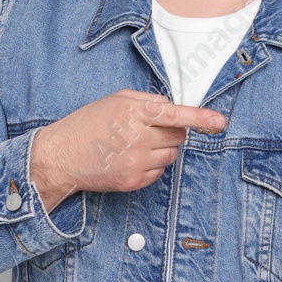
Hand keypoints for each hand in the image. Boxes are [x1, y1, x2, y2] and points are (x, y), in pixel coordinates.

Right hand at [30, 89, 225, 210]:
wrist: (61, 157)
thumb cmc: (87, 125)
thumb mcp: (115, 100)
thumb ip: (146, 100)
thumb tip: (171, 107)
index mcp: (134, 114)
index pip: (176, 115)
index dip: (202, 119)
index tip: (220, 122)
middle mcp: (139, 138)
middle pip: (178, 136)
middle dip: (172, 131)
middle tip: (150, 130)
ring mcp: (137, 162)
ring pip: (171, 156)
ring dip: (162, 149)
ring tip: (136, 145)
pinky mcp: (134, 181)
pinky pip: (159, 173)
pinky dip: (152, 165)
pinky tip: (131, 159)